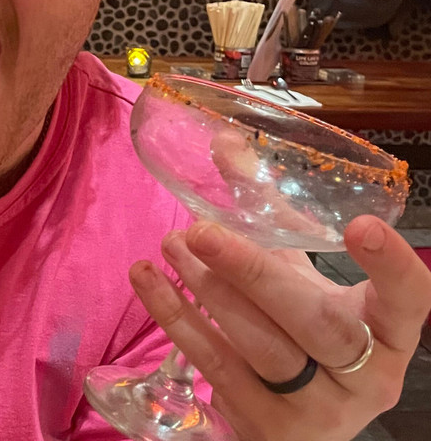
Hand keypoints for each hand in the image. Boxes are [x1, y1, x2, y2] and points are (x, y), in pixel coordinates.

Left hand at [131, 218, 430, 440]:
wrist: (301, 422)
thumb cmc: (306, 333)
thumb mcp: (302, 275)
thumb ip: (270, 213)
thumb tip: (226, 141)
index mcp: (388, 334)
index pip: (409, 301)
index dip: (391, 266)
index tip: (361, 225)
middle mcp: (363, 376)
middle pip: (316, 323)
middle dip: (255, 273)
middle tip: (203, 231)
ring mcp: (315, 408)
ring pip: (261, 346)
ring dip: (209, 291)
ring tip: (173, 244)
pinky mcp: (265, 425)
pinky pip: (216, 366)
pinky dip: (178, 319)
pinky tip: (148, 280)